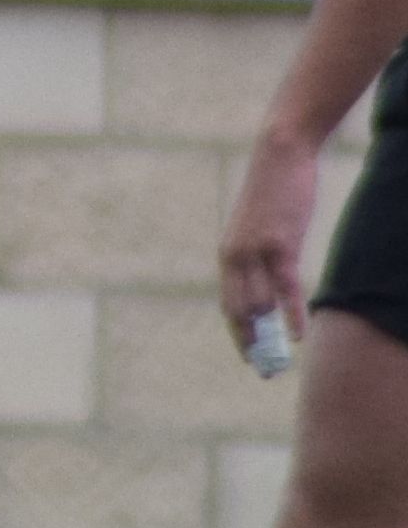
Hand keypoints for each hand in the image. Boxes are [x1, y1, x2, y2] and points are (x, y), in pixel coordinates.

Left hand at [222, 129, 325, 352]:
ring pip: (259, 304)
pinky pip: (285, 289)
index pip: (229, 306)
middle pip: (239, 313)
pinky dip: (291, 314)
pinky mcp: (279, 245)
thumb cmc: (273, 195)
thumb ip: (259, 259)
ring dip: (273, 330)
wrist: (279, 158)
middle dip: (254, 343)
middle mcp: (234, 257)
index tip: (250, 359)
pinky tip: (299, 336)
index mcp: (228, 256)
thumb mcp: (258, 231)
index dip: (239, 336)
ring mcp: (255, 252)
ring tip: (286, 351)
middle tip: (267, 369)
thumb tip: (270, 293)